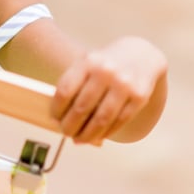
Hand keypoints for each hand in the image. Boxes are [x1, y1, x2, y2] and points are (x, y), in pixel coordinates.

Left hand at [52, 36, 167, 144]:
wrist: (140, 54)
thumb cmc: (104, 65)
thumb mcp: (87, 65)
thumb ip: (74, 86)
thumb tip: (59, 119)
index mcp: (87, 62)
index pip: (66, 90)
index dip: (57, 109)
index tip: (53, 119)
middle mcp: (106, 72)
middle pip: (82, 107)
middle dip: (70, 125)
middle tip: (65, 133)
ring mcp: (124, 85)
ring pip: (102, 118)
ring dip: (88, 134)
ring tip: (78, 140)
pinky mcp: (140, 97)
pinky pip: (119, 121)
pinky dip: (106, 132)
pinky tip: (98, 136)